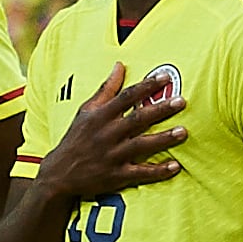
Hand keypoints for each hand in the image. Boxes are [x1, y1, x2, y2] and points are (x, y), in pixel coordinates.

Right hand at [41, 66, 188, 204]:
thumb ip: (107, 89)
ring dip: (163, 139)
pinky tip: (175, 166)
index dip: (146, 86)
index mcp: (100, 116)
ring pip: (141, 145)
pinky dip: (158, 171)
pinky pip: (140, 173)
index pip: (126, 97)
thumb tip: (120, 65)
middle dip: (160, 110)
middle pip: (137, 119)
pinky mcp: (116, 176)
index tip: (165, 77)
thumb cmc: (77, 138)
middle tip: (182, 101)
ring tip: (183, 132)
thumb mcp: (86, 111)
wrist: (59, 175)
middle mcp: (107, 135)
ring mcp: (112, 156)